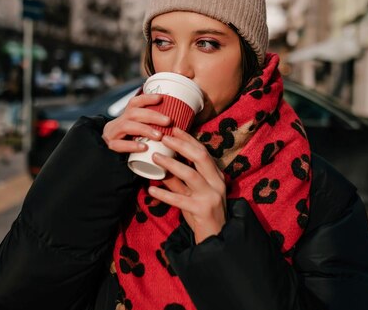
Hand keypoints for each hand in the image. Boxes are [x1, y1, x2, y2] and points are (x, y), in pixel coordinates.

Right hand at [101, 93, 170, 152]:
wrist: (100, 155)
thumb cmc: (125, 143)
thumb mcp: (134, 132)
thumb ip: (148, 128)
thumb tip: (172, 125)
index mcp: (125, 117)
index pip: (134, 103)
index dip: (147, 98)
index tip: (161, 98)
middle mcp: (118, 123)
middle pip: (133, 113)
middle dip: (152, 115)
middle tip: (168, 121)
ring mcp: (112, 134)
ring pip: (127, 126)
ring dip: (145, 129)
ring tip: (159, 136)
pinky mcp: (109, 147)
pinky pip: (119, 145)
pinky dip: (132, 145)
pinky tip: (144, 148)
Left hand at [148, 127, 226, 243]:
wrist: (215, 239)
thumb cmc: (202, 214)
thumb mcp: (190, 193)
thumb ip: (177, 180)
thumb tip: (160, 165)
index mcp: (216, 176)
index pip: (203, 151)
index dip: (188, 139)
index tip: (174, 129)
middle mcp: (217, 183)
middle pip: (200, 157)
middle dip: (181, 145)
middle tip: (164, 138)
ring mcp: (211, 196)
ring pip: (191, 175)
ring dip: (171, 164)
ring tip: (154, 157)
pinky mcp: (202, 211)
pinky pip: (180, 200)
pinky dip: (164, 193)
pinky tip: (150, 189)